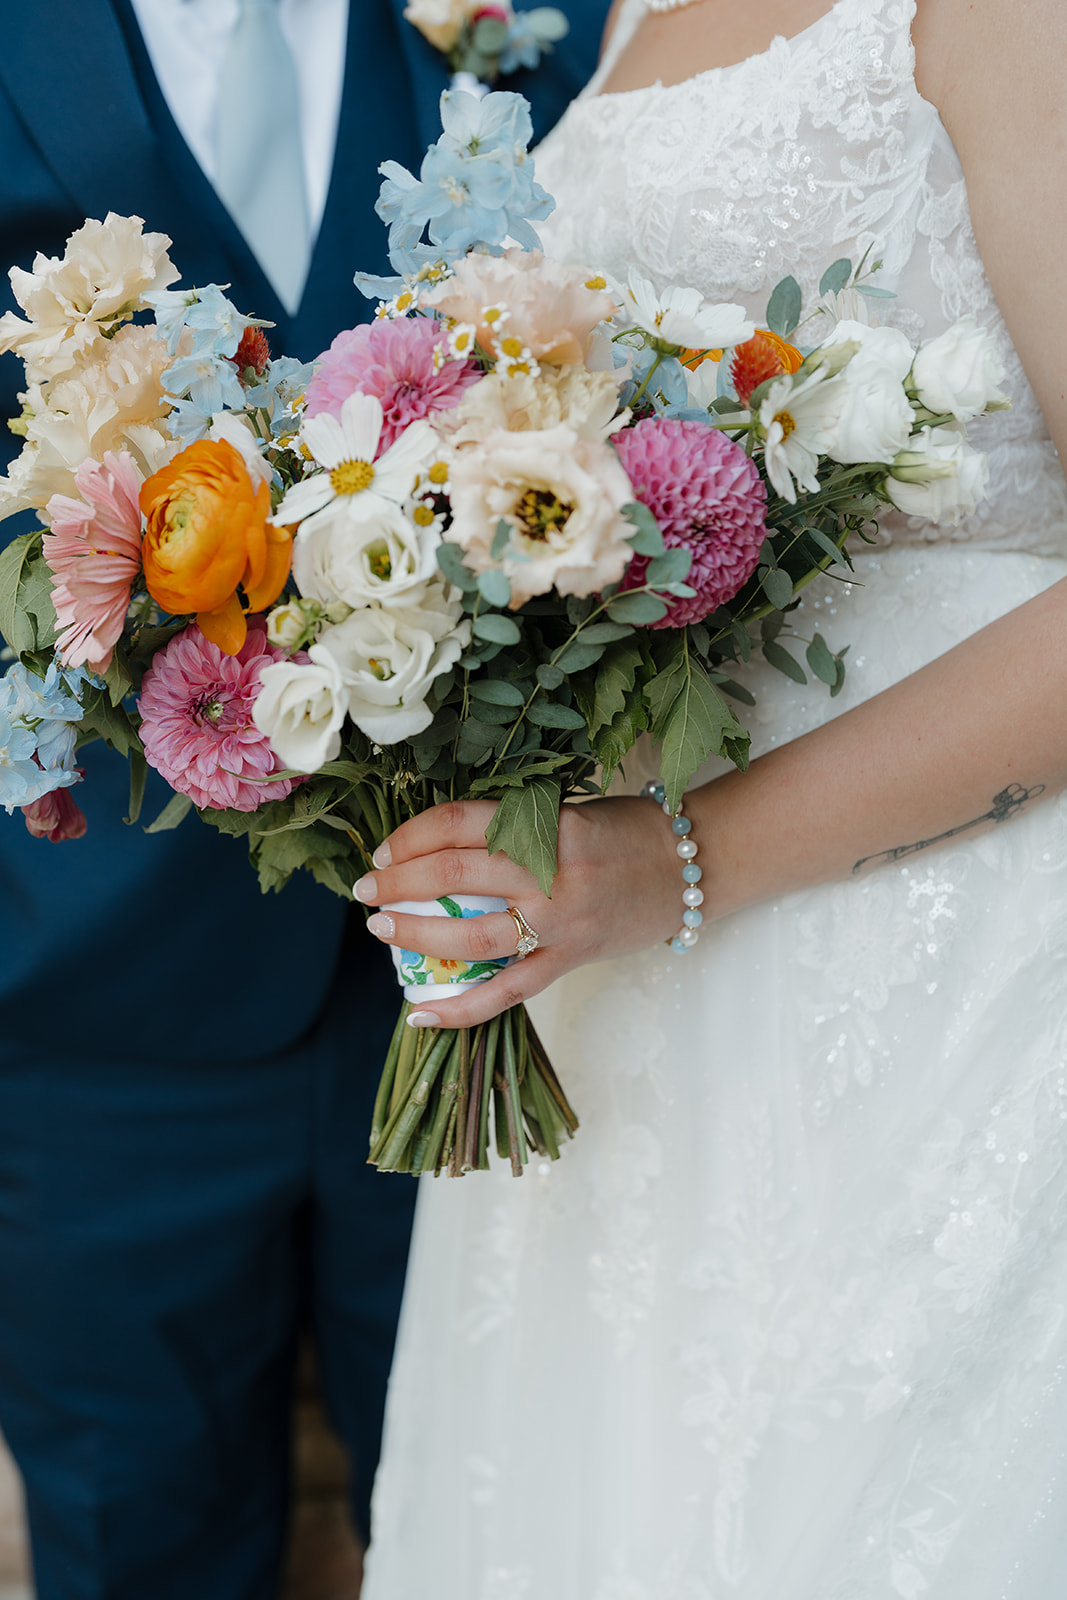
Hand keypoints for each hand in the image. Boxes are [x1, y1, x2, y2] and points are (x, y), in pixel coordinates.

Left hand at [352, 795, 682, 1027]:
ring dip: (417, 934)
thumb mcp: (568, 810)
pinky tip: (420, 1016)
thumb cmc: (627, 831)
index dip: (411, 836)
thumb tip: (440, 845)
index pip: (459, 825)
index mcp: (546, 823)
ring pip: (472, 936)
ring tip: (383, 930)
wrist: (691, 867)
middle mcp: (549, 872)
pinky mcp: (570, 960)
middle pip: (454, 876)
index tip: (384, 850)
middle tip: (366, 891)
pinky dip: (461, 1009)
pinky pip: (507, 992)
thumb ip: (513, 826)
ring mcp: (560, 922)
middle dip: (398, 883)